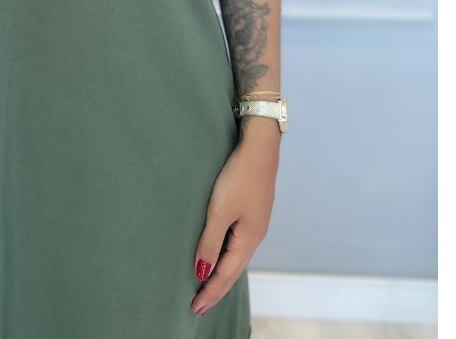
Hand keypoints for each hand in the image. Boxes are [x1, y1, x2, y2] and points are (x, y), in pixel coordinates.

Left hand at [190, 131, 278, 314]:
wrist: (260, 147)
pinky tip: (219, 253)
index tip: (195, 309)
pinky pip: (237, 242)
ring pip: (235, 256)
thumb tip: (202, 272)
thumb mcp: (220, 210)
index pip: (226, 275)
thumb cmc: (239, 177)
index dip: (210, 292)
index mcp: (248, 240)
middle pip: (233, 270)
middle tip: (199, 305)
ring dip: (221, 272)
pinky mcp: (252, 211)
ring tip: (206, 285)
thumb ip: (210, 241)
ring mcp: (255, 223)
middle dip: (215, 288)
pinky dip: (226, 255)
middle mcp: (254, 236)